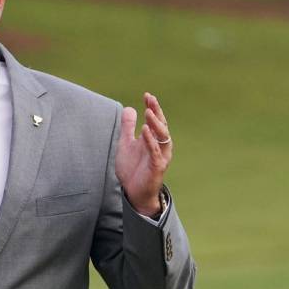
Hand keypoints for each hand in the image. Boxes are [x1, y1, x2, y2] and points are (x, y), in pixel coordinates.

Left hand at [115, 93, 172, 216]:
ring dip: (156, 124)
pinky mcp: (157, 167)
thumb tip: (129, 108)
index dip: (152, 107)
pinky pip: (155, 152)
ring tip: (148, 112)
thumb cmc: (132, 168)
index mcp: (153, 139)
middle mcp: (160, 146)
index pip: (155, 120)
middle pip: (161, 125)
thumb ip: (128, 127)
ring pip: (162, 137)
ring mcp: (160, 156)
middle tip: (150, 99)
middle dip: (156, 112)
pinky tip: (145, 131)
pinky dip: (151, 141)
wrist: (134, 192)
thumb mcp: (127, 144)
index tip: (147, 95)